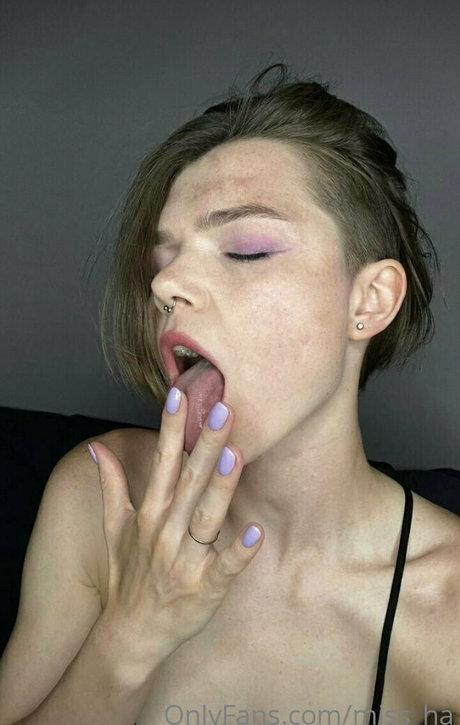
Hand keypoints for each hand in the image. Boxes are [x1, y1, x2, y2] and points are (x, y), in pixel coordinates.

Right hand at [88, 391, 263, 667]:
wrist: (132, 634)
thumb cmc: (129, 576)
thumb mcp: (114, 530)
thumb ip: (110, 485)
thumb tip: (96, 448)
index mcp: (148, 514)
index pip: (162, 463)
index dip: (171, 429)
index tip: (179, 395)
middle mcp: (166, 532)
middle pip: (189, 482)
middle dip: (206, 445)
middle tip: (224, 409)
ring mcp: (186, 560)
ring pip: (207, 517)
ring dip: (221, 486)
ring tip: (237, 454)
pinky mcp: (206, 587)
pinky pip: (225, 566)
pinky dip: (239, 550)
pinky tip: (255, 531)